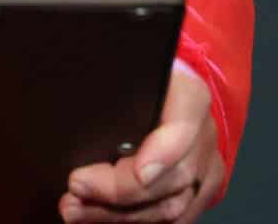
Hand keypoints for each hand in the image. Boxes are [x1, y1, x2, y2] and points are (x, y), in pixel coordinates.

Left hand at [61, 60, 224, 221]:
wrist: (170, 89)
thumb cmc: (141, 77)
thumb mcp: (126, 68)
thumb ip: (110, 86)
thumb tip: (72, 106)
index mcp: (189, 96)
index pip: (182, 128)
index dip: (162, 155)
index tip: (138, 173)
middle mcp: (203, 135)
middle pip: (172, 177)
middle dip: (120, 191)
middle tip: (76, 187)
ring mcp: (205, 167)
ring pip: (171, 206)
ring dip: (119, 214)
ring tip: (76, 209)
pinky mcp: (200, 191)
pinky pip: (173, 218)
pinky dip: (134, 220)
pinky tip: (100, 217)